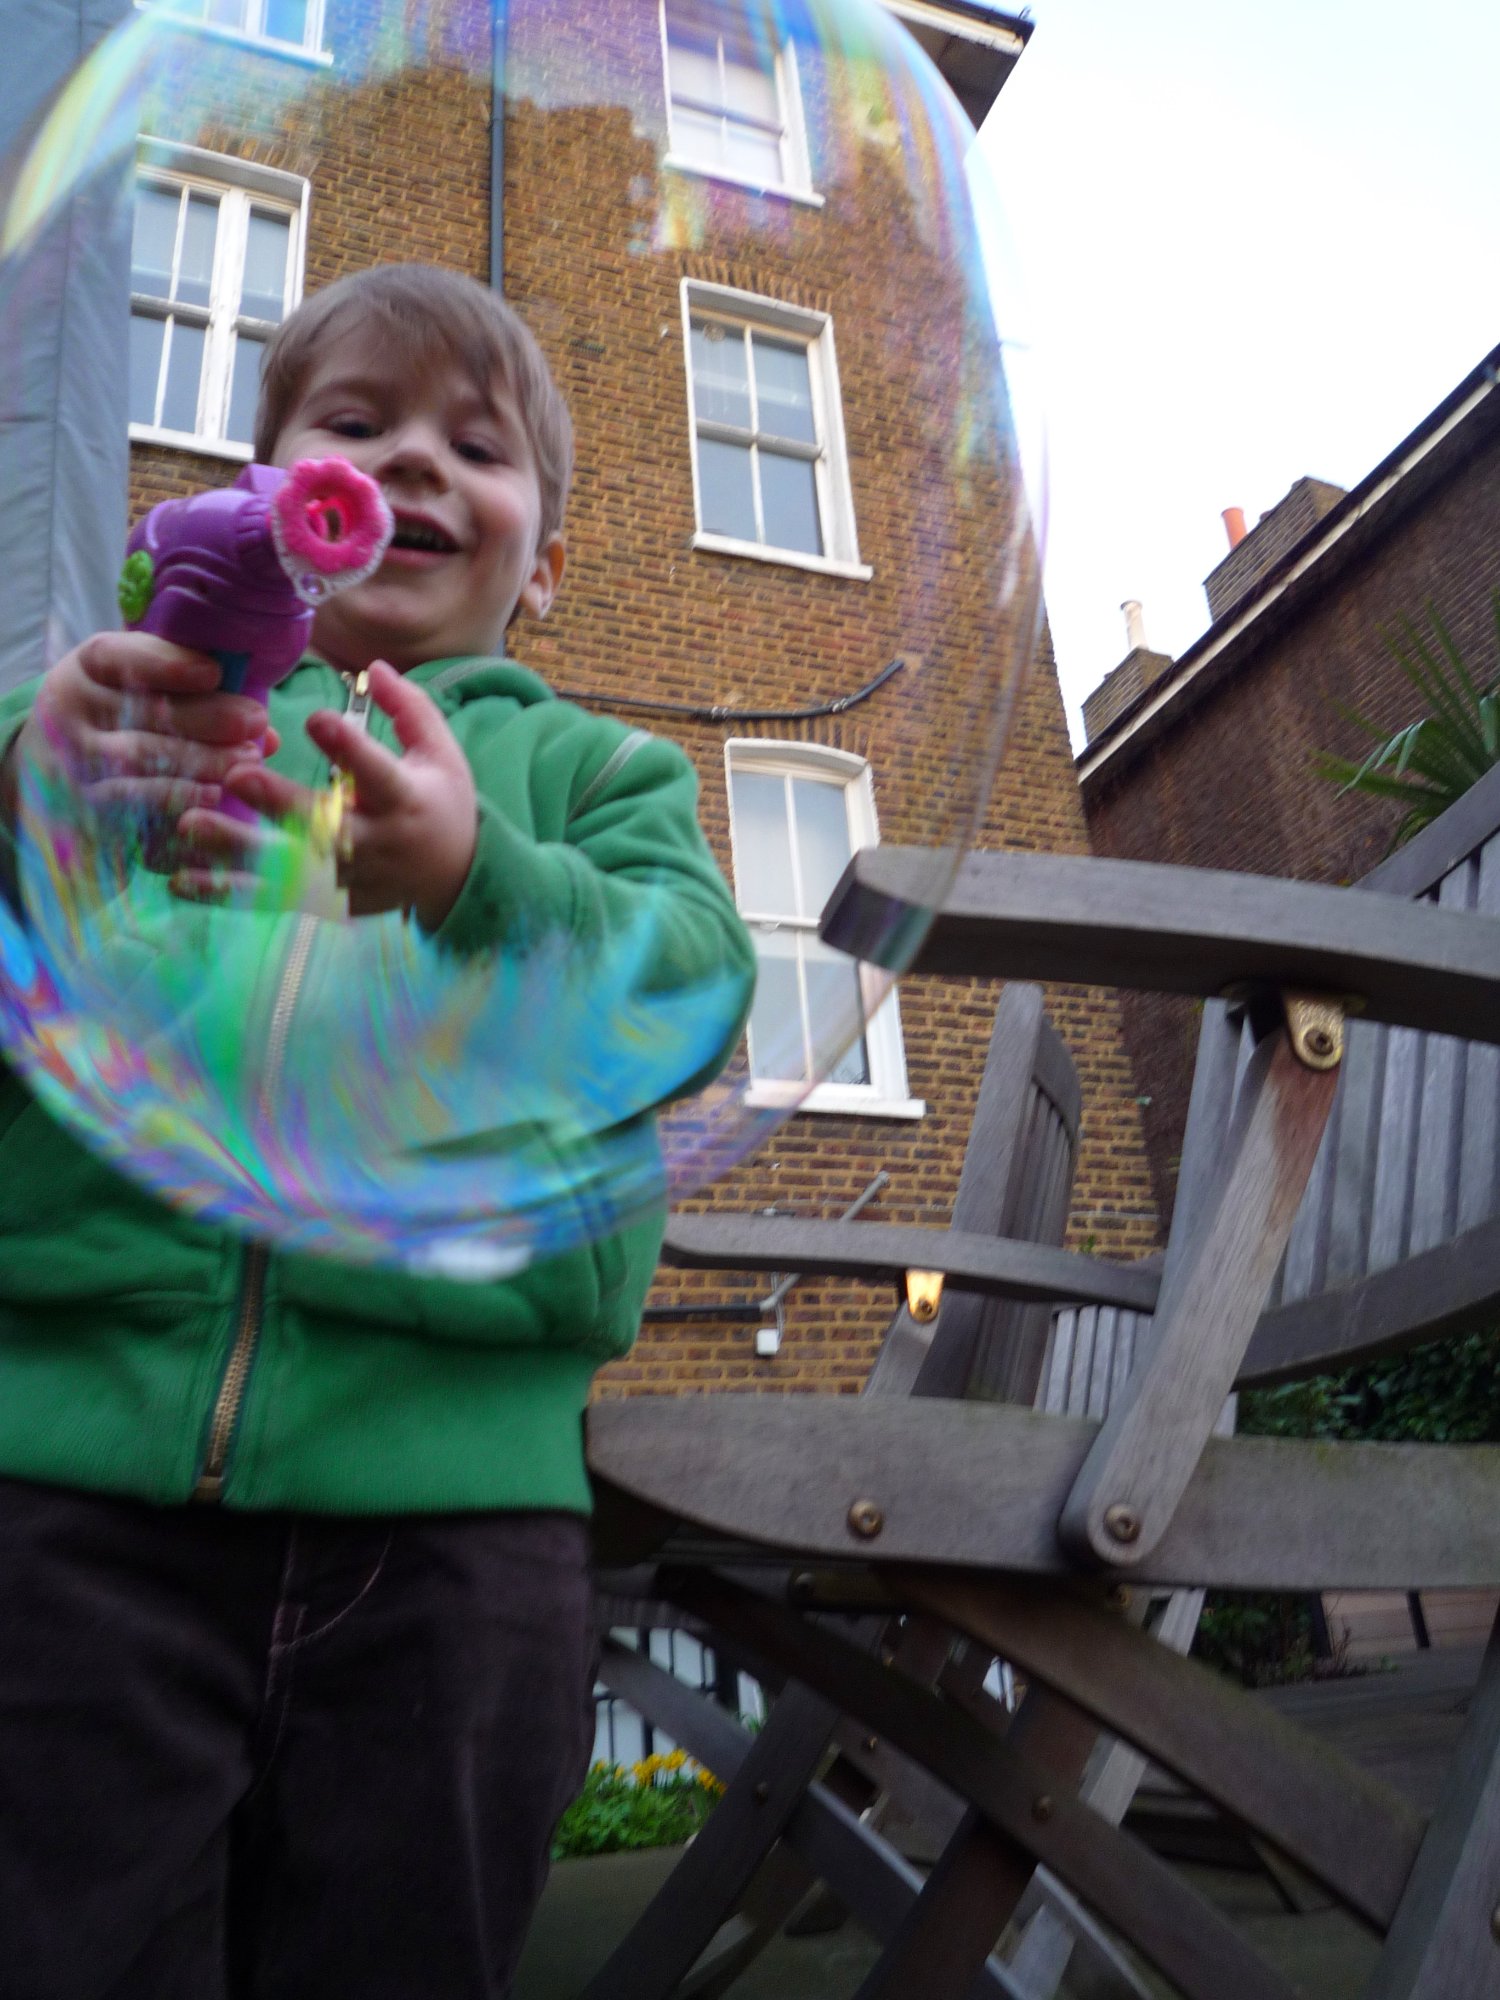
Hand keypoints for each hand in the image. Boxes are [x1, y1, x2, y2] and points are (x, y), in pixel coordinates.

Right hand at [1, 632, 273, 865]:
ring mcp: (74, 760)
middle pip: (140, 711)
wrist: (64, 769)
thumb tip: (265, 730)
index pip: (118, 657)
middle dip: (206, 716)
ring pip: (139, 758)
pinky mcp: (84, 804)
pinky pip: (132, 803)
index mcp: (88, 668)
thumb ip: (196, 693)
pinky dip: (176, 798)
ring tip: (247, 759)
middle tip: (255, 721)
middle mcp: (71, 711)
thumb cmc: (125, 716)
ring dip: (199, 759)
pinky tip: (214, 796)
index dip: (167, 664)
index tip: (215, 672)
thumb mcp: (143, 687)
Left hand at [177, 661, 476, 930]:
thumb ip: (408, 707)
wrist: (456, 879)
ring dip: (238, 848)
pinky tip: (183, 881)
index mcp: (406, 798)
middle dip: (280, 802)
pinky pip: (274, 899)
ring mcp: (351, 877)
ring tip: (189, 825)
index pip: (376, 771)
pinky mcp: (329, 900)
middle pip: (325, 826)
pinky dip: (229, 893)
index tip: (313, 720)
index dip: (347, 748)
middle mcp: (377, 842)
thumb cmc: (442, 802)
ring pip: (290, 866)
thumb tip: (374, 665)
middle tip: (235, 775)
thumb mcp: (441, 752)